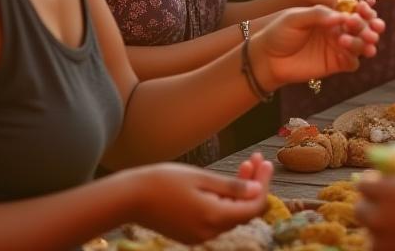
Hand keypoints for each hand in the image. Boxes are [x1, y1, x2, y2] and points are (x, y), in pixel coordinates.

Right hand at [129, 159, 270, 242]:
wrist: (129, 198)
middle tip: (256, 159)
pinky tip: (223, 183)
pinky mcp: (190, 233)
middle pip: (243, 210)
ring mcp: (199, 235)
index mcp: (214, 217)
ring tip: (244, 165)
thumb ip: (231, 187)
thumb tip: (257, 191)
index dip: (263, 185)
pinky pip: (216, 219)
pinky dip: (224, 202)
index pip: (254, 206)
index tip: (265, 163)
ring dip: (240, 192)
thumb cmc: (163, 182)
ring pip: (230, 214)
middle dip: (253, 184)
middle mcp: (209, 232)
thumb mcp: (200, 178)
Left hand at [255, 1, 384, 86]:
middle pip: (362, 27)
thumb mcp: (295, 17)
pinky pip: (353, 62)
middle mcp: (337, 29)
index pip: (353, 10)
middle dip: (369, 26)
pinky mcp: (335, 64)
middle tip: (371, 27)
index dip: (363, 9)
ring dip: (365, 41)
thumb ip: (318, 14)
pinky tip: (348, 50)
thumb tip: (342, 16)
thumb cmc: (279, 33)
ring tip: (364, 40)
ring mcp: (338, 47)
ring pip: (361, 44)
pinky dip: (356, 56)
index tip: (365, 8)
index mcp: (330, 14)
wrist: (267, 58)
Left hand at [356, 176, 394, 250]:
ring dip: (380, 231)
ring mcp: (381, 241)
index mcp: (389, 193)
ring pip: (370, 234)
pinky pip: (382, 250)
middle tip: (384, 208)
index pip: (363, 184)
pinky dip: (389, 247)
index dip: (370, 183)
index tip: (378, 184)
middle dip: (370, 207)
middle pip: (360, 209)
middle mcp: (379, 216)